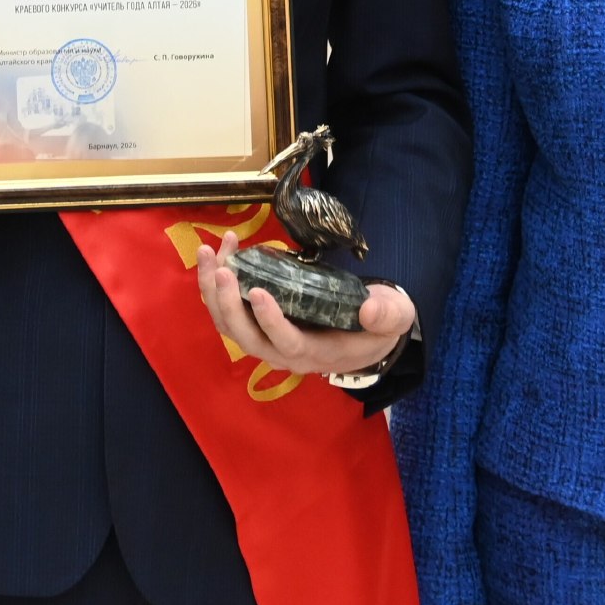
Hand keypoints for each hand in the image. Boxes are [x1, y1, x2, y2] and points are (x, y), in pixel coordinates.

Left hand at [195, 231, 415, 376]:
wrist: (366, 334)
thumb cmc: (379, 326)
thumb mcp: (394, 318)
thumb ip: (386, 315)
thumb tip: (370, 310)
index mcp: (316, 353)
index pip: (287, 343)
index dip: (270, 322)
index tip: (257, 292)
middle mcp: (284, 352)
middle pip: (246, 337)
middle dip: (228, 304)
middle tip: (222, 269)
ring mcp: (268, 339)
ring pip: (230, 323)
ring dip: (214, 291)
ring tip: (210, 253)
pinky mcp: (258, 323)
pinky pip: (230, 308)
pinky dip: (219, 283)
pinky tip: (222, 252)